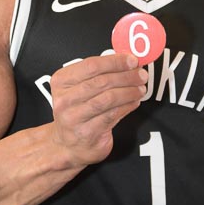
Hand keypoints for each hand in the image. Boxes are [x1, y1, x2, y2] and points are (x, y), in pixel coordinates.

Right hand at [50, 53, 146, 168]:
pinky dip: (127, 106)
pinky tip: (134, 101)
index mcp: (62, 81)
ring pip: (108, 98)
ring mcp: (74, 117)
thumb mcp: (79, 88)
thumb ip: (99, 74)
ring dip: (129, 91)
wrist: (68, 144)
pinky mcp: (87, 132)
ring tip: (141, 89)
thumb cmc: (77, 111)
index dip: (115, 62)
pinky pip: (113, 115)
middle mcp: (64, 99)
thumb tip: (127, 62)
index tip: (132, 60)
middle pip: (102, 81)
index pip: (91, 65)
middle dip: (126, 76)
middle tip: (141, 75)